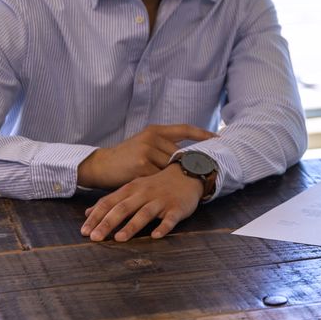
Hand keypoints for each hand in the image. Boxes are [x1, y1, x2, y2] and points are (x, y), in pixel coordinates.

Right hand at [77, 123, 216, 189]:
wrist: (101, 166)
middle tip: (204, 169)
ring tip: (184, 184)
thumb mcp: (144, 144)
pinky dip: (163, 185)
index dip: (203, 134)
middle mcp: (152, 137)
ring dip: (175, 177)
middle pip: (180, 153)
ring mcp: (147, 151)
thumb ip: (163, 147)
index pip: (185, 129)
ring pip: (171, 167)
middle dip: (189, 164)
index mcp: (155, 130)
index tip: (219, 138)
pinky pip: (159, 178)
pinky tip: (166, 190)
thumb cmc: (126, 157)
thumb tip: (187, 156)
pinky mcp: (141, 166)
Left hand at [81, 164, 203, 241]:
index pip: (109, 202)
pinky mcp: (177, 207)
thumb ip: (112, 200)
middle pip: (123, 208)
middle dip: (108, 223)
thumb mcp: (133, 188)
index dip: (96, 217)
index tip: (84, 231)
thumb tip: (88, 213)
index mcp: (131, 189)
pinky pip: (170, 218)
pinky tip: (156, 235)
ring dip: (131, 226)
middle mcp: (144, 193)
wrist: (188, 173)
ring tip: (119, 238)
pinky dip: (163, 227)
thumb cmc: (157, 185)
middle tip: (95, 238)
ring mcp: (161, 200)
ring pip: (145, 213)